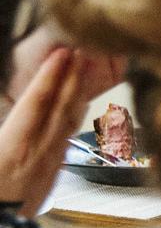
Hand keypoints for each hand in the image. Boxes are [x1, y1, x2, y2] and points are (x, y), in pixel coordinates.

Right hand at [0, 46, 119, 210]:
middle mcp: (37, 155)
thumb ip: (3, 126)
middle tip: (83, 48)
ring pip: (68, 124)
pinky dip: (73, 119)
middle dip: (73, 77)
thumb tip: (16, 112)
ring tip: (84, 69)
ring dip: (77, 94)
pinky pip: (65, 141)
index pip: (37, 103)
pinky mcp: (50, 178)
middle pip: (61, 108)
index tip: (63, 53)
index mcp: (14, 147)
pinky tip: (78, 108)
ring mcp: (48, 166)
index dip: (51, 75)